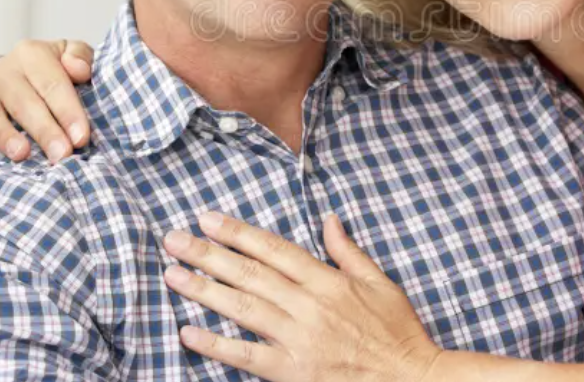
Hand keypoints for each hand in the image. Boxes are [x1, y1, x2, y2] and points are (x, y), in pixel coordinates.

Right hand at [0, 39, 94, 163]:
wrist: (25, 70)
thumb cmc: (56, 66)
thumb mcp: (73, 53)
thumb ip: (81, 56)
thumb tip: (79, 70)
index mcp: (32, 54)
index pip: (52, 85)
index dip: (68, 112)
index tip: (81, 137)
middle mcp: (3, 71)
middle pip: (25, 103)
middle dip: (45, 131)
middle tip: (61, 154)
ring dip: (6, 136)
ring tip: (22, 154)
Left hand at [162, 212, 443, 381]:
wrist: (411, 379)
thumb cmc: (397, 331)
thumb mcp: (379, 282)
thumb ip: (348, 251)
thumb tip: (329, 219)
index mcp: (327, 280)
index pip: (273, 249)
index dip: (238, 232)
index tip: (208, 219)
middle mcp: (308, 305)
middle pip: (249, 273)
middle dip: (208, 254)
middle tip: (174, 240)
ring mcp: (298, 339)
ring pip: (242, 308)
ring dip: (204, 290)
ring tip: (172, 275)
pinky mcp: (292, 371)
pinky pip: (246, 356)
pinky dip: (216, 344)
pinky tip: (189, 332)